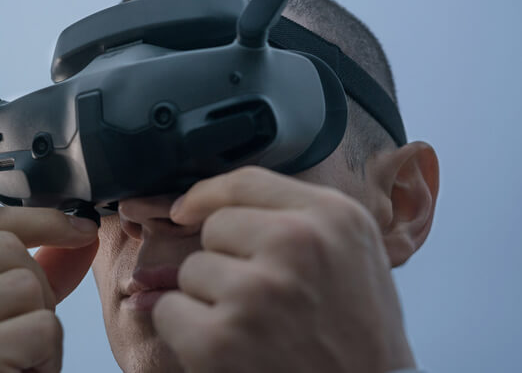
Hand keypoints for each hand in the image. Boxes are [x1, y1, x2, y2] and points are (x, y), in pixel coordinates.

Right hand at [0, 206, 98, 371]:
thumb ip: (29, 270)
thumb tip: (82, 229)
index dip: (41, 220)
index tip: (81, 227)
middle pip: (9, 250)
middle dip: (36, 293)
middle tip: (16, 342)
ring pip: (28, 285)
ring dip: (42, 331)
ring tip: (12, 365)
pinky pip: (41, 328)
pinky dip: (46, 359)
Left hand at [152, 166, 414, 372]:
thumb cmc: (358, 332)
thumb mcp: (350, 253)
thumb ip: (292, 216)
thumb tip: (194, 206)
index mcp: (333, 217)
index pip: (246, 181)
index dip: (208, 194)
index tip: (188, 209)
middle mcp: (297, 244)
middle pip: (216, 226)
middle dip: (227, 260)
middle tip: (267, 300)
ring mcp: (256, 291)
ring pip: (192, 269)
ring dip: (211, 298)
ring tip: (257, 328)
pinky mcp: (220, 339)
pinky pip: (171, 310)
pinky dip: (187, 332)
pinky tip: (231, 349)